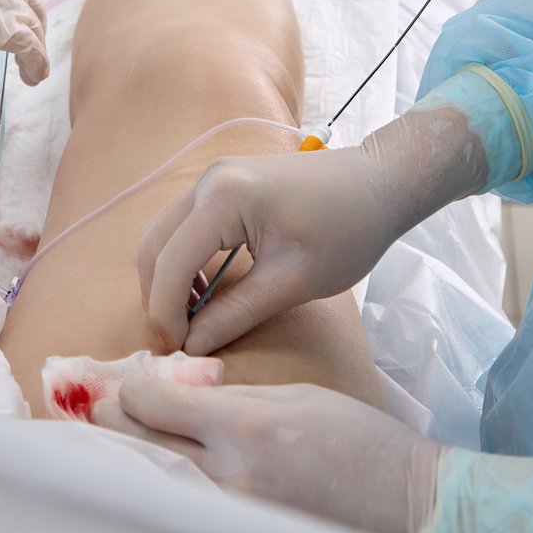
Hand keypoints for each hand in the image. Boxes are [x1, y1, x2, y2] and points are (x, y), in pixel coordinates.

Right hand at [0, 0, 48, 84]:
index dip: (20, 4)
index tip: (18, 23)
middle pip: (29, 0)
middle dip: (34, 26)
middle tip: (30, 48)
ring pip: (33, 24)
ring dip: (35, 49)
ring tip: (31, 71)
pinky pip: (29, 46)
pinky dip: (36, 63)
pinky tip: (32, 77)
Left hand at [100, 376, 442, 532]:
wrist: (405, 499)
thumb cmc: (357, 438)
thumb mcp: (295, 396)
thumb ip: (232, 398)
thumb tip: (181, 394)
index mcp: (246, 426)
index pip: (155, 405)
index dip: (129, 391)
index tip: (122, 384)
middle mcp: (230, 473)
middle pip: (143, 446)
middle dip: (113, 424)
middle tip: (95, 409)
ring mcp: (232, 511)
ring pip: (156, 478)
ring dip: (133, 455)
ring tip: (113, 439)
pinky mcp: (240, 529)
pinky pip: (186, 503)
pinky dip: (165, 483)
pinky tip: (156, 469)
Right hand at [138, 107, 490, 355]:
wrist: (379, 184)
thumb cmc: (348, 231)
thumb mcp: (293, 282)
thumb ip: (237, 314)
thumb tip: (191, 347)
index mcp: (223, 199)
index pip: (170, 263)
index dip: (164, 314)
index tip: (174, 354)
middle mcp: (208, 181)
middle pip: (153, 246)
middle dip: (158, 297)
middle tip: (177, 342)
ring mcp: (214, 178)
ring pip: (163, 235)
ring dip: (167, 279)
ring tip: (192, 321)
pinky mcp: (224, 184)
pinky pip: (184, 226)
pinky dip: (182, 261)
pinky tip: (205, 291)